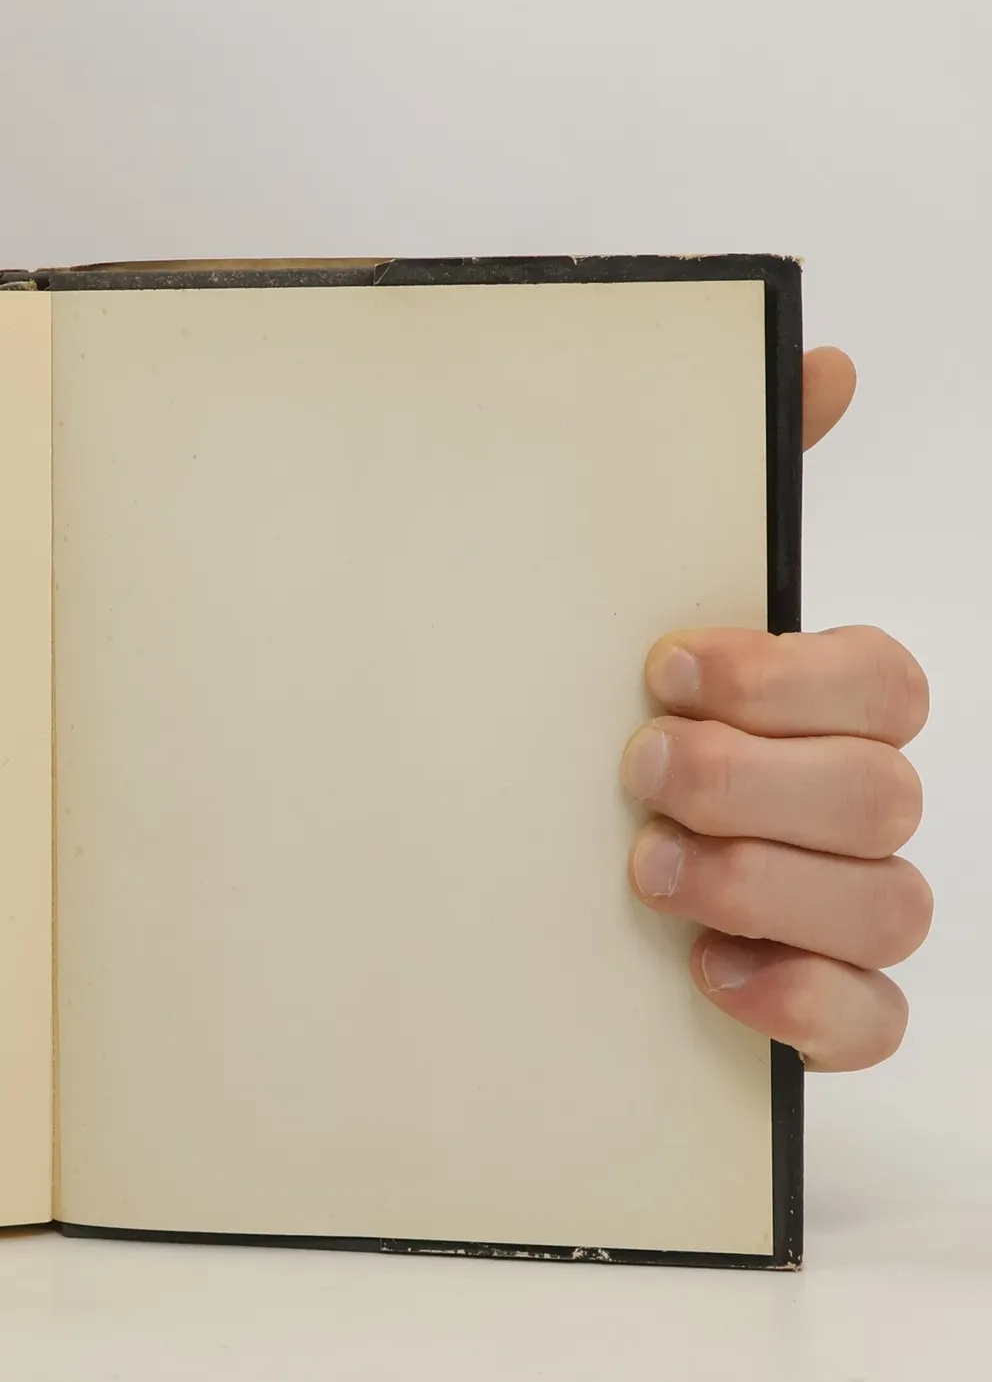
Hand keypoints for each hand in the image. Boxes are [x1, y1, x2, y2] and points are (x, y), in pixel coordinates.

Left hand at [623, 348, 928, 1070]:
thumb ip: (720, 490)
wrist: (487, 861)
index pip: (881, 680)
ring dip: (765, 883)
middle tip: (635, 773)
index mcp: (810, 709)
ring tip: (646, 873)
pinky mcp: (814, 1008)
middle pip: (884, 790)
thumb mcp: (617, 603)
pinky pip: (874, 1023)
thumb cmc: (583, 726)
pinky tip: (712, 977)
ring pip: (892, 903)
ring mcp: (837, 912)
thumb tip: (819, 358)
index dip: (785, 675)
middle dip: (754, 781)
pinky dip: (808, 1005)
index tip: (660, 668)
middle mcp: (842, 808)